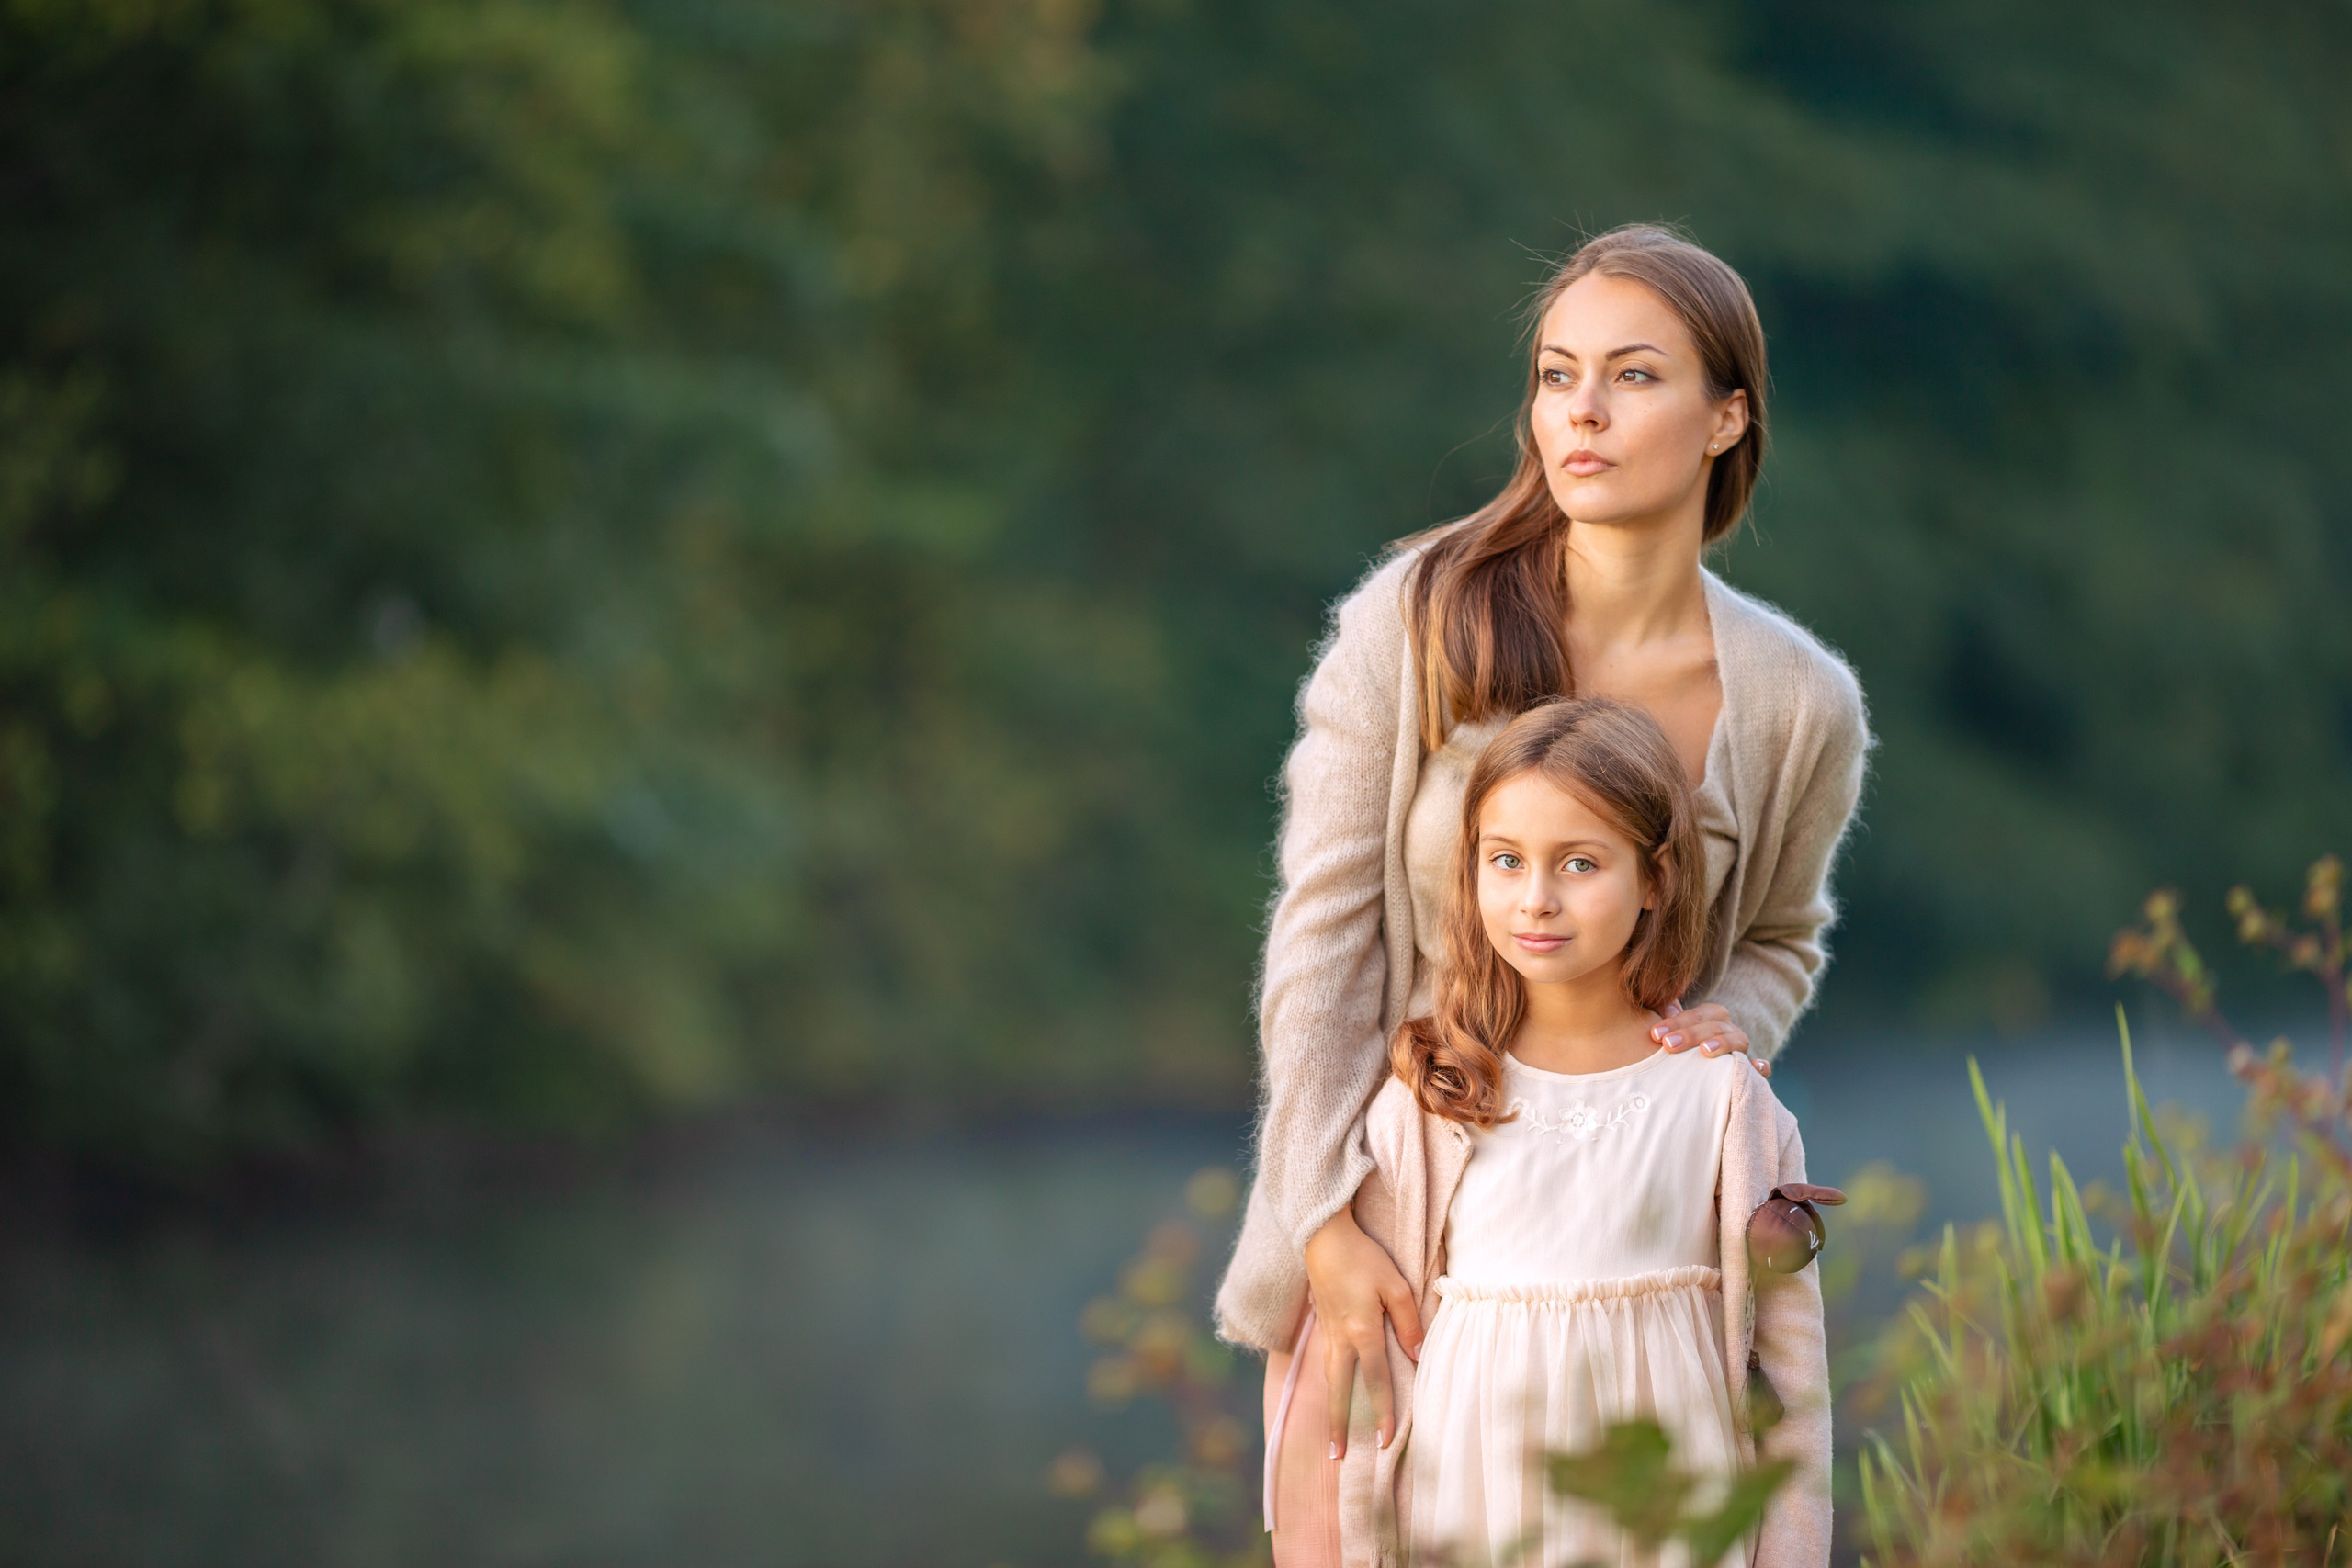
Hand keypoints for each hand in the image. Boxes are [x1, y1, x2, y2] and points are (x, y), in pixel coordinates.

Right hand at [1303, 1204, 1422, 1456]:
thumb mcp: (1396, 1285)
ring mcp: (1327, 1330)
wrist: (1323, 1234)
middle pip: (1340, 1390)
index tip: (1385, 1441)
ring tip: (1333, 1431)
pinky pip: (1325, 1359)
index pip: (1376, 1381)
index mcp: (1362, 1331)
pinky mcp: (1321, 1320)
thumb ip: (1409, 1323)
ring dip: (1332, 1406)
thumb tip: (1418, 1357)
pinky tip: (1333, 1386)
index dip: (1383, 1411)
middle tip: (1336, 1456)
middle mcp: (1341, 1337)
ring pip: (1329, 1377)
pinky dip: (1329, 1380)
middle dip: (1339, 1425)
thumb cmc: (1364, 1257)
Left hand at [1650, 999, 1769, 1076]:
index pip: (1696, 1015)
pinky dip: (1761, 1068)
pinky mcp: (1752, 1072)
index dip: (1675, 1022)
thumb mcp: (1674, 1031)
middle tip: (1669, 1045)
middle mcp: (1729, 1030)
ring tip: (1705, 1051)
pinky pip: (1762, 1069)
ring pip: (1738, 1040)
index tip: (1655, 1035)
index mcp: (1712, 1017)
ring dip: (1723, 1043)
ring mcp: (1742, 1050)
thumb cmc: (1682, 1048)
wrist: (1702, 1074)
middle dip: (1690, 1035)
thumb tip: (1664, 1005)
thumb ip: (1668, 1017)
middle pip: (1714, 1026)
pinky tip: (1756, 1067)